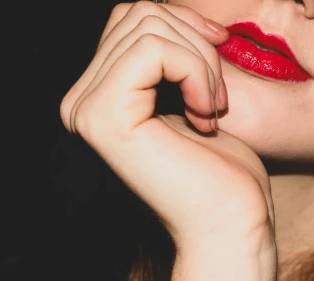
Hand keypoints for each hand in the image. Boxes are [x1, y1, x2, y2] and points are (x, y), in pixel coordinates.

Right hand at [60, 1, 275, 260]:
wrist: (232, 225)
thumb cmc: (225, 172)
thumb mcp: (195, 94)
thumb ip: (172, 54)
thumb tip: (172, 6)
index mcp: (100, 96)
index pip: (133, 18)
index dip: (186, 27)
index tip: (220, 63)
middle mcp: (81, 101)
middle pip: (137, 13)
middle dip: (196, 44)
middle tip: (218, 99)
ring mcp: (85, 109)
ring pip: (147, 24)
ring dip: (201, 60)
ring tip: (213, 109)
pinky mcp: (103, 117)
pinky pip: (152, 49)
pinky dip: (195, 71)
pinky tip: (205, 114)